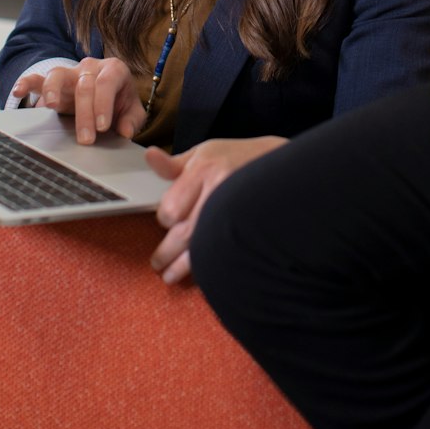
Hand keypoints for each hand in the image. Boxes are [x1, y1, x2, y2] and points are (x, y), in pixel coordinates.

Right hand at [11, 58, 144, 144]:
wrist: (105, 94)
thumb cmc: (119, 102)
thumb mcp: (131, 111)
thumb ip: (132, 120)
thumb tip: (125, 131)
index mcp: (114, 70)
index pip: (107, 83)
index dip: (104, 104)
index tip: (102, 127)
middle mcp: (91, 67)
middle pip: (84, 85)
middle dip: (85, 114)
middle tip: (85, 139)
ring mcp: (70, 72)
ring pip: (58, 74)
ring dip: (54, 90)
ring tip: (51, 106)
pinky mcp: (52, 81)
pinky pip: (36, 78)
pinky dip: (26, 83)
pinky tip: (18, 92)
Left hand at [147, 136, 286, 284]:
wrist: (280, 166)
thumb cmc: (237, 157)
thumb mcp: (204, 152)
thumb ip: (174, 164)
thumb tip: (150, 157)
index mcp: (205, 169)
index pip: (171, 208)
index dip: (165, 218)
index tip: (168, 221)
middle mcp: (219, 191)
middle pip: (183, 233)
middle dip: (166, 251)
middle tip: (158, 261)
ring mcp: (235, 212)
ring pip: (200, 249)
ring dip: (180, 266)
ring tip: (169, 276)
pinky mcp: (247, 229)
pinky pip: (221, 254)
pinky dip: (207, 267)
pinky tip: (199, 273)